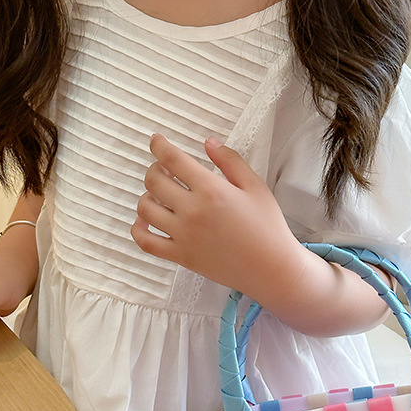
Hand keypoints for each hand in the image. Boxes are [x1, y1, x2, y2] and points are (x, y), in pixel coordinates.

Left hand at [131, 134, 302, 297]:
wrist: (271, 269)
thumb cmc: (268, 227)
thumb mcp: (255, 186)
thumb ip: (230, 161)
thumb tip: (208, 143)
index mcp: (211, 190)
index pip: (172, 159)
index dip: (159, 145)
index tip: (156, 140)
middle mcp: (192, 211)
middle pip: (154, 181)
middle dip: (155, 169)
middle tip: (164, 170)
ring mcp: (183, 236)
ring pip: (145, 209)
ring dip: (147, 196)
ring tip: (159, 195)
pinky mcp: (181, 256)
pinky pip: (146, 242)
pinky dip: (138, 229)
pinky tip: (143, 221)